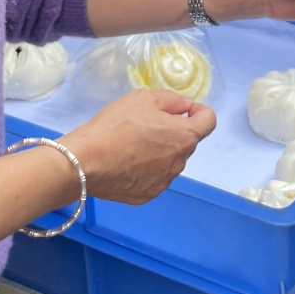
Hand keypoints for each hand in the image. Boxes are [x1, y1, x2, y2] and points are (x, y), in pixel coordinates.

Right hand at [66, 88, 216, 204]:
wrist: (85, 161)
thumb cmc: (116, 125)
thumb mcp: (144, 98)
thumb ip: (172, 100)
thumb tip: (186, 107)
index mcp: (184, 137)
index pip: (209, 122)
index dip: (199, 111)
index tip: (182, 110)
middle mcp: (180, 162)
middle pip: (187, 142)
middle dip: (175, 131)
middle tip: (148, 124)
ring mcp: (164, 182)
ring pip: (171, 161)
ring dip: (162, 151)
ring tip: (133, 144)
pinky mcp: (147, 195)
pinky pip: (155, 177)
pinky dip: (147, 169)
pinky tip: (126, 162)